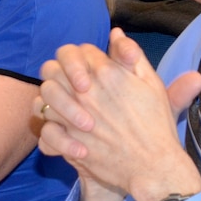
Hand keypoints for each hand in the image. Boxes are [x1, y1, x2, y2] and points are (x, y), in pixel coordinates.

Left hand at [36, 28, 200, 200]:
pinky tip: (63, 131)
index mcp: (107, 73)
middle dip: (58, 72)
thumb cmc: (156, 125)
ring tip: (66, 107)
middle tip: (71, 86)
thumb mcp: (152, 83)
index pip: (80, 51)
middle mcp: (86, 91)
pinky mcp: (68, 141)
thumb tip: (115, 34)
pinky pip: (45, 129)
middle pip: (52, 68)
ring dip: (51, 99)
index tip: (90, 71)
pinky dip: (49, 130)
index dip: (83, 59)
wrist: (154, 166)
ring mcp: (74, 116)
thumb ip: (131, 55)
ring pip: (44, 96)